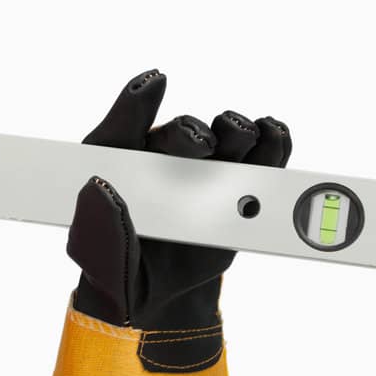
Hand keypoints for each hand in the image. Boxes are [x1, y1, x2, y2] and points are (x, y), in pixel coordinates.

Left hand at [66, 68, 292, 374]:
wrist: (155, 293)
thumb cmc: (115, 265)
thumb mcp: (99, 255)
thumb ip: (99, 226)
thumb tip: (102, 189)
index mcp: (116, 166)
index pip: (120, 130)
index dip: (137, 104)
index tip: (155, 83)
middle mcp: (161, 159)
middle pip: (181, 132)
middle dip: (192, 133)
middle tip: (202, 145)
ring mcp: (202, 170)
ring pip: (225, 136)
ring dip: (238, 132)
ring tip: (250, 137)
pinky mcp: (237, 185)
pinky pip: (260, 156)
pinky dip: (274, 144)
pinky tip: (275, 136)